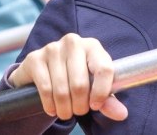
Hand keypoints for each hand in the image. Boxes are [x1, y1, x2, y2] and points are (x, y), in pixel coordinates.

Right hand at [7, 33, 127, 121]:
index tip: (96, 105)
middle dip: (80, 106)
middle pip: (80, 84)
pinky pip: (45, 89)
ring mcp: (52, 48)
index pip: (104, 69)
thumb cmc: (75, 78)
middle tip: (79, 111)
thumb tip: (122, 114)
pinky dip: (50, 105)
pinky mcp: (34, 58)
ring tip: (66, 112)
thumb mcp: (94, 88)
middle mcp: (73, 42)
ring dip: (64, 108)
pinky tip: (52, 108)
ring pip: (61, 90)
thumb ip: (108, 100)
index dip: (101, 92)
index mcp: (93, 46)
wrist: (43, 72)